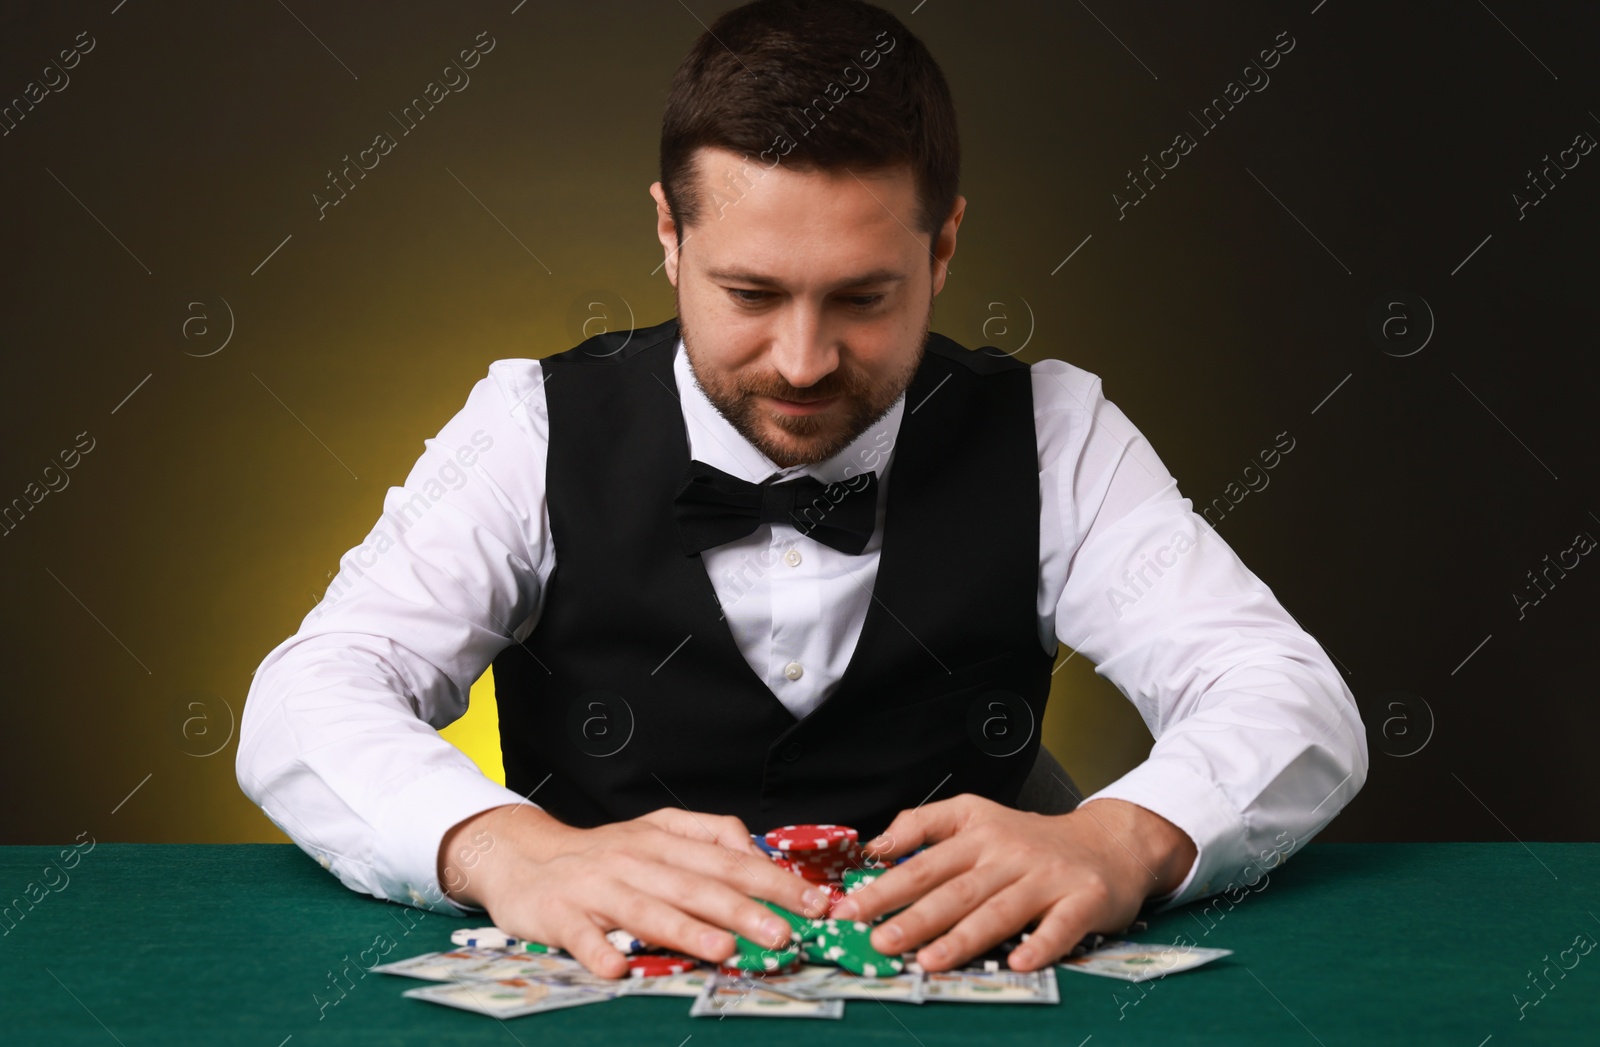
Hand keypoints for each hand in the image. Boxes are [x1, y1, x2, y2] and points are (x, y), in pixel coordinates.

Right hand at [438, 803, 831, 977]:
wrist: (522, 856)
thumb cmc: (603, 853)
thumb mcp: (658, 831)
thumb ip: (709, 836)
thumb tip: (758, 853)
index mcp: (662, 840)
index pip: (727, 860)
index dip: (771, 881)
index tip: (811, 902)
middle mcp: (634, 860)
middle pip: (695, 885)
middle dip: (742, 910)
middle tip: (783, 934)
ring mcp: (595, 889)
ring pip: (647, 910)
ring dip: (686, 931)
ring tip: (724, 951)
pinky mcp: (559, 916)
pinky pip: (581, 937)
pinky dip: (598, 952)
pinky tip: (619, 970)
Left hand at [828, 794, 1196, 972]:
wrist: (1109, 842)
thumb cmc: (1033, 839)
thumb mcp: (977, 815)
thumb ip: (925, 825)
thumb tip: (876, 846)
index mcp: (977, 832)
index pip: (923, 861)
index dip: (885, 884)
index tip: (850, 907)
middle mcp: (1008, 852)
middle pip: (955, 888)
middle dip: (913, 916)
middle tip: (879, 941)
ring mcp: (1046, 877)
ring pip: (999, 909)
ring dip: (962, 937)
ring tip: (929, 960)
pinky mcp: (1082, 900)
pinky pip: (1059, 926)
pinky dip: (1040, 945)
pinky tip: (1018, 963)